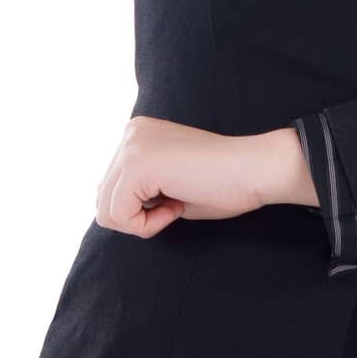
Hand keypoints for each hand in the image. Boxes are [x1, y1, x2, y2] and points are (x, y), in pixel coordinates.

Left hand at [93, 117, 292, 238]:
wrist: (253, 169)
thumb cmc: (223, 183)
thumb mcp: (168, 184)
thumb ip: (139, 190)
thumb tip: (110, 213)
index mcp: (138, 134)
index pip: (111, 190)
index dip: (143, 209)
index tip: (178, 195)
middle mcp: (130, 133)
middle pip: (103, 200)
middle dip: (137, 216)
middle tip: (176, 204)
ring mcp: (131, 146)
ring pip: (106, 211)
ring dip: (142, 221)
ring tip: (177, 203)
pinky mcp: (136, 164)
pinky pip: (119, 215)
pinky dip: (147, 224)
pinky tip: (176, 206)